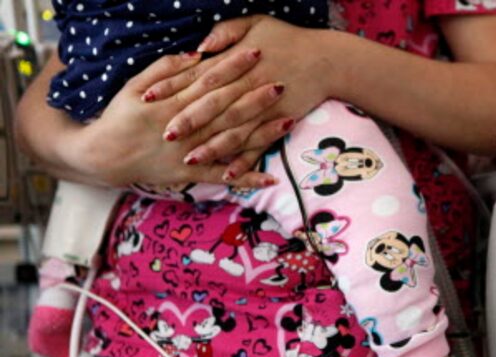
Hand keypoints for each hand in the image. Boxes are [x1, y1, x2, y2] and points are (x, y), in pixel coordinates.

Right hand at [73, 51, 279, 187]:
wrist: (102, 157)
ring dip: (261, 132)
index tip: (255, 53)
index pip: (209, 81)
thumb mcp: (133, 85)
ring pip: (231, 141)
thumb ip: (165, 69)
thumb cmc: (119, 116)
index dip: (233, 66)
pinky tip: (270, 176)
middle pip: (226, 109)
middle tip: (281, 83)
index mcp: (170, 103)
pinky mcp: (190, 174)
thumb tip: (198, 54)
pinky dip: (245, 178)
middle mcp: (184, 128)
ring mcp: (189, 153)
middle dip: (255, 96)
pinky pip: (222, 177)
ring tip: (289, 120)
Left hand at [142, 16, 334, 178]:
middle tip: (165, 136)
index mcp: (237, 63)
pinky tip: (228, 175)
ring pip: (234, 131)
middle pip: (213, 107)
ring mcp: (265, 109)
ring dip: (213, 148)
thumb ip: (224, 33)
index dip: (172, 88)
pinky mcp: (280, 124)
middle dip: (189, 123)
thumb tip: (199, 49)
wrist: (328, 60)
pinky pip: (259, 146)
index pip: (198, 77)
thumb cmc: (288, 40)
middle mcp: (248, 88)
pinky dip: (245, 162)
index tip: (149, 99)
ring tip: (191, 159)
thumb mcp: (255, 23)